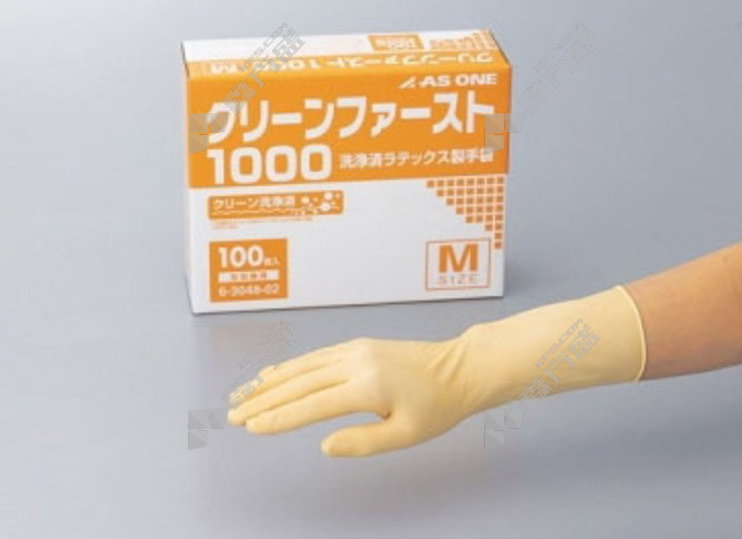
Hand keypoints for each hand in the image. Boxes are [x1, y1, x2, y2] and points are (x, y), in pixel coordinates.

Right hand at [227, 334, 491, 456]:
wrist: (459, 368)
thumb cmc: (437, 407)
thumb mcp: (406, 435)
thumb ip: (363, 442)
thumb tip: (322, 446)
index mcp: (368, 386)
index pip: (312, 405)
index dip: (279, 417)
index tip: (251, 427)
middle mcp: (355, 362)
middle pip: (299, 382)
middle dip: (263, 400)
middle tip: (233, 415)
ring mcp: (355, 350)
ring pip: (302, 366)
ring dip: (270, 381)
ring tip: (241, 395)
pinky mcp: (357, 345)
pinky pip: (315, 356)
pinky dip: (290, 366)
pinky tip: (273, 374)